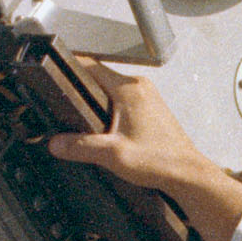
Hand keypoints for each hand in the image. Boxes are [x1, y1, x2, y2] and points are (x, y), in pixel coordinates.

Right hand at [43, 61, 241, 240]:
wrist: (188, 175)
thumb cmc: (162, 162)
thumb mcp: (114, 155)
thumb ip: (81, 147)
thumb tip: (56, 143)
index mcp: (129, 89)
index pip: (90, 65)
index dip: (68, 68)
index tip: (53, 74)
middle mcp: (139, 87)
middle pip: (99, 75)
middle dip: (80, 87)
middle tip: (63, 100)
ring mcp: (147, 97)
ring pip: (111, 88)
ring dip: (96, 98)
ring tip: (80, 114)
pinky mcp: (151, 109)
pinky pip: (123, 99)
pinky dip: (110, 108)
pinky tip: (104, 125)